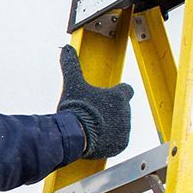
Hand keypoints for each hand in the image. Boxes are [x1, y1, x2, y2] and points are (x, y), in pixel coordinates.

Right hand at [57, 45, 134, 159]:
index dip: (117, 92)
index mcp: (119, 96)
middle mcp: (126, 112)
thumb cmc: (76, 108)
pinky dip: (108, 140)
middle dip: (109, 112)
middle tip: (93, 115)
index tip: (109, 96)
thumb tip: (66, 49)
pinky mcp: (121, 144)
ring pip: (119, 126)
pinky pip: (117, 141)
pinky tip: (95, 138)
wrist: (76, 134)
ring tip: (92, 128)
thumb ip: (71, 65)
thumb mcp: (73, 84)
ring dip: (109, 126)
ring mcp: (125, 129)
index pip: (126, 90)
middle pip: (120, 110)